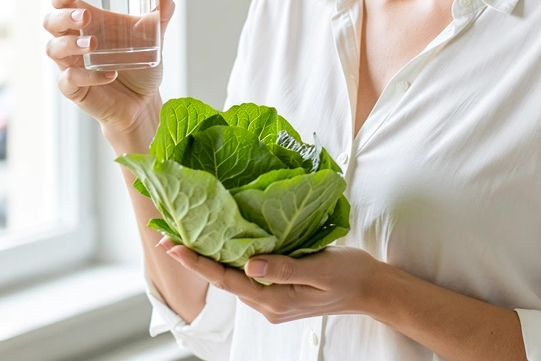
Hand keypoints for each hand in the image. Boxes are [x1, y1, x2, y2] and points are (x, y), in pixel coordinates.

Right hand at [43, 0, 175, 133]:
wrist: (144, 100)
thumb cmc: (141, 63)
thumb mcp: (154, 35)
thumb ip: (162, 11)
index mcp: (89, 22)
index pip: (62, 3)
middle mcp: (74, 41)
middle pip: (51, 22)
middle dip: (63, 17)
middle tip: (85, 17)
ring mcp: (71, 65)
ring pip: (54, 49)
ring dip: (70, 44)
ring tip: (93, 44)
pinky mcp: (74, 88)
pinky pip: (69, 80)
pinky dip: (87, 76)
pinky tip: (109, 74)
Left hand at [158, 239, 382, 323]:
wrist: (372, 290)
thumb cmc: (352, 276)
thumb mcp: (321, 269)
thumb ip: (286, 269)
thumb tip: (250, 264)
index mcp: (275, 300)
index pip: (227, 279)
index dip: (198, 261)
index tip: (173, 245)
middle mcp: (267, 304)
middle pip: (223, 279)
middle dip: (195, 257)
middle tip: (168, 236)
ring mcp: (272, 300)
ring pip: (233, 277)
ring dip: (210, 257)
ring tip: (186, 236)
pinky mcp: (278, 291)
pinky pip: (247, 275)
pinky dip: (231, 259)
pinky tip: (223, 244)